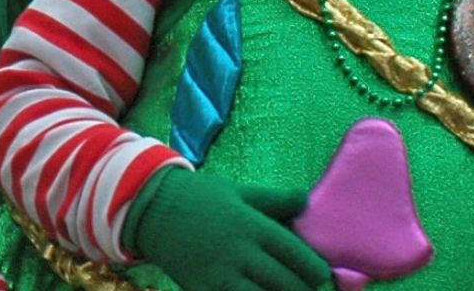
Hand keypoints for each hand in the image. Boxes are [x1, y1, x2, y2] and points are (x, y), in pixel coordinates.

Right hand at [126, 168, 328, 290]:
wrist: (151, 209)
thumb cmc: (199, 197)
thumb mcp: (239, 192)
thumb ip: (274, 201)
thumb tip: (306, 200)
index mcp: (253, 226)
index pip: (296, 254)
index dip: (315, 271)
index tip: (322, 277)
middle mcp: (240, 253)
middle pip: (285, 284)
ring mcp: (220, 276)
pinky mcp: (203, 290)